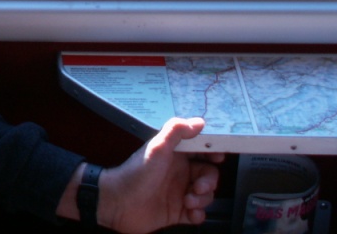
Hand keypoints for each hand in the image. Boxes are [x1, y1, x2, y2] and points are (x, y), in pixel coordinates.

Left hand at [99, 117, 224, 232]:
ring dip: (203, 199)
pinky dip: (198, 214)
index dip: (212, 153)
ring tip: (188, 200)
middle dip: (209, 182)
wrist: (118, 203)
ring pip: (206, 195)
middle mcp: (179, 172)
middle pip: (208, 175)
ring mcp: (179, 192)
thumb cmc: (135, 173)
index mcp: (175, 155)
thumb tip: (199, 122)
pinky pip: (198, 213)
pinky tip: (189, 213)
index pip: (201, 150)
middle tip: (197, 187)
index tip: (218, 157)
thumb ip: (176, 131)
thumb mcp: (157, 148)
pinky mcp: (177, 211)